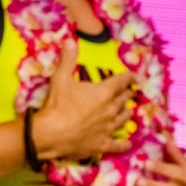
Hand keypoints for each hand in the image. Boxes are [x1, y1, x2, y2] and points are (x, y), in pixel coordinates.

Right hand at [31, 40, 135, 162]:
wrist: (53, 133)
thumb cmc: (58, 104)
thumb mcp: (60, 78)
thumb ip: (67, 59)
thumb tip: (70, 41)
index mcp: (103, 92)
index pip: (120, 82)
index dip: (127, 77)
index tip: (132, 75)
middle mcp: (110, 110)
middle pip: (123, 99)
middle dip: (126, 94)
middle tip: (129, 91)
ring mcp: (108, 128)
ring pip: (124, 119)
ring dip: (127, 113)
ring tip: (129, 111)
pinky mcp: (103, 144)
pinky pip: (118, 144)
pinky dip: (124, 143)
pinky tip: (128, 143)